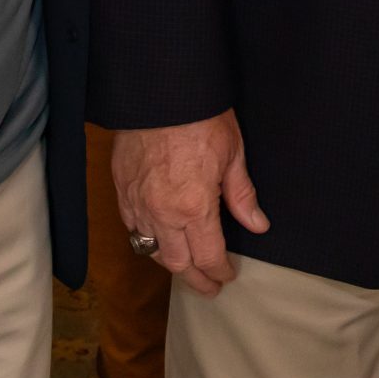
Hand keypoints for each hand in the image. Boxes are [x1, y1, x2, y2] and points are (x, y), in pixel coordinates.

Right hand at [113, 110, 270, 297]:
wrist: (159, 91)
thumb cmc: (200, 116)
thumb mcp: (233, 153)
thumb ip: (242, 196)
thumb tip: (257, 225)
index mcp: (194, 208)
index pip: (208, 256)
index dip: (219, 271)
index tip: (227, 276)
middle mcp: (162, 214)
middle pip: (178, 263)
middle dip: (196, 279)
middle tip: (209, 286)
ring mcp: (137, 204)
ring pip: (150, 250)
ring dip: (170, 263)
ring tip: (185, 268)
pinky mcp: (121, 190)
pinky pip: (131, 228)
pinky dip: (145, 239)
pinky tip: (156, 240)